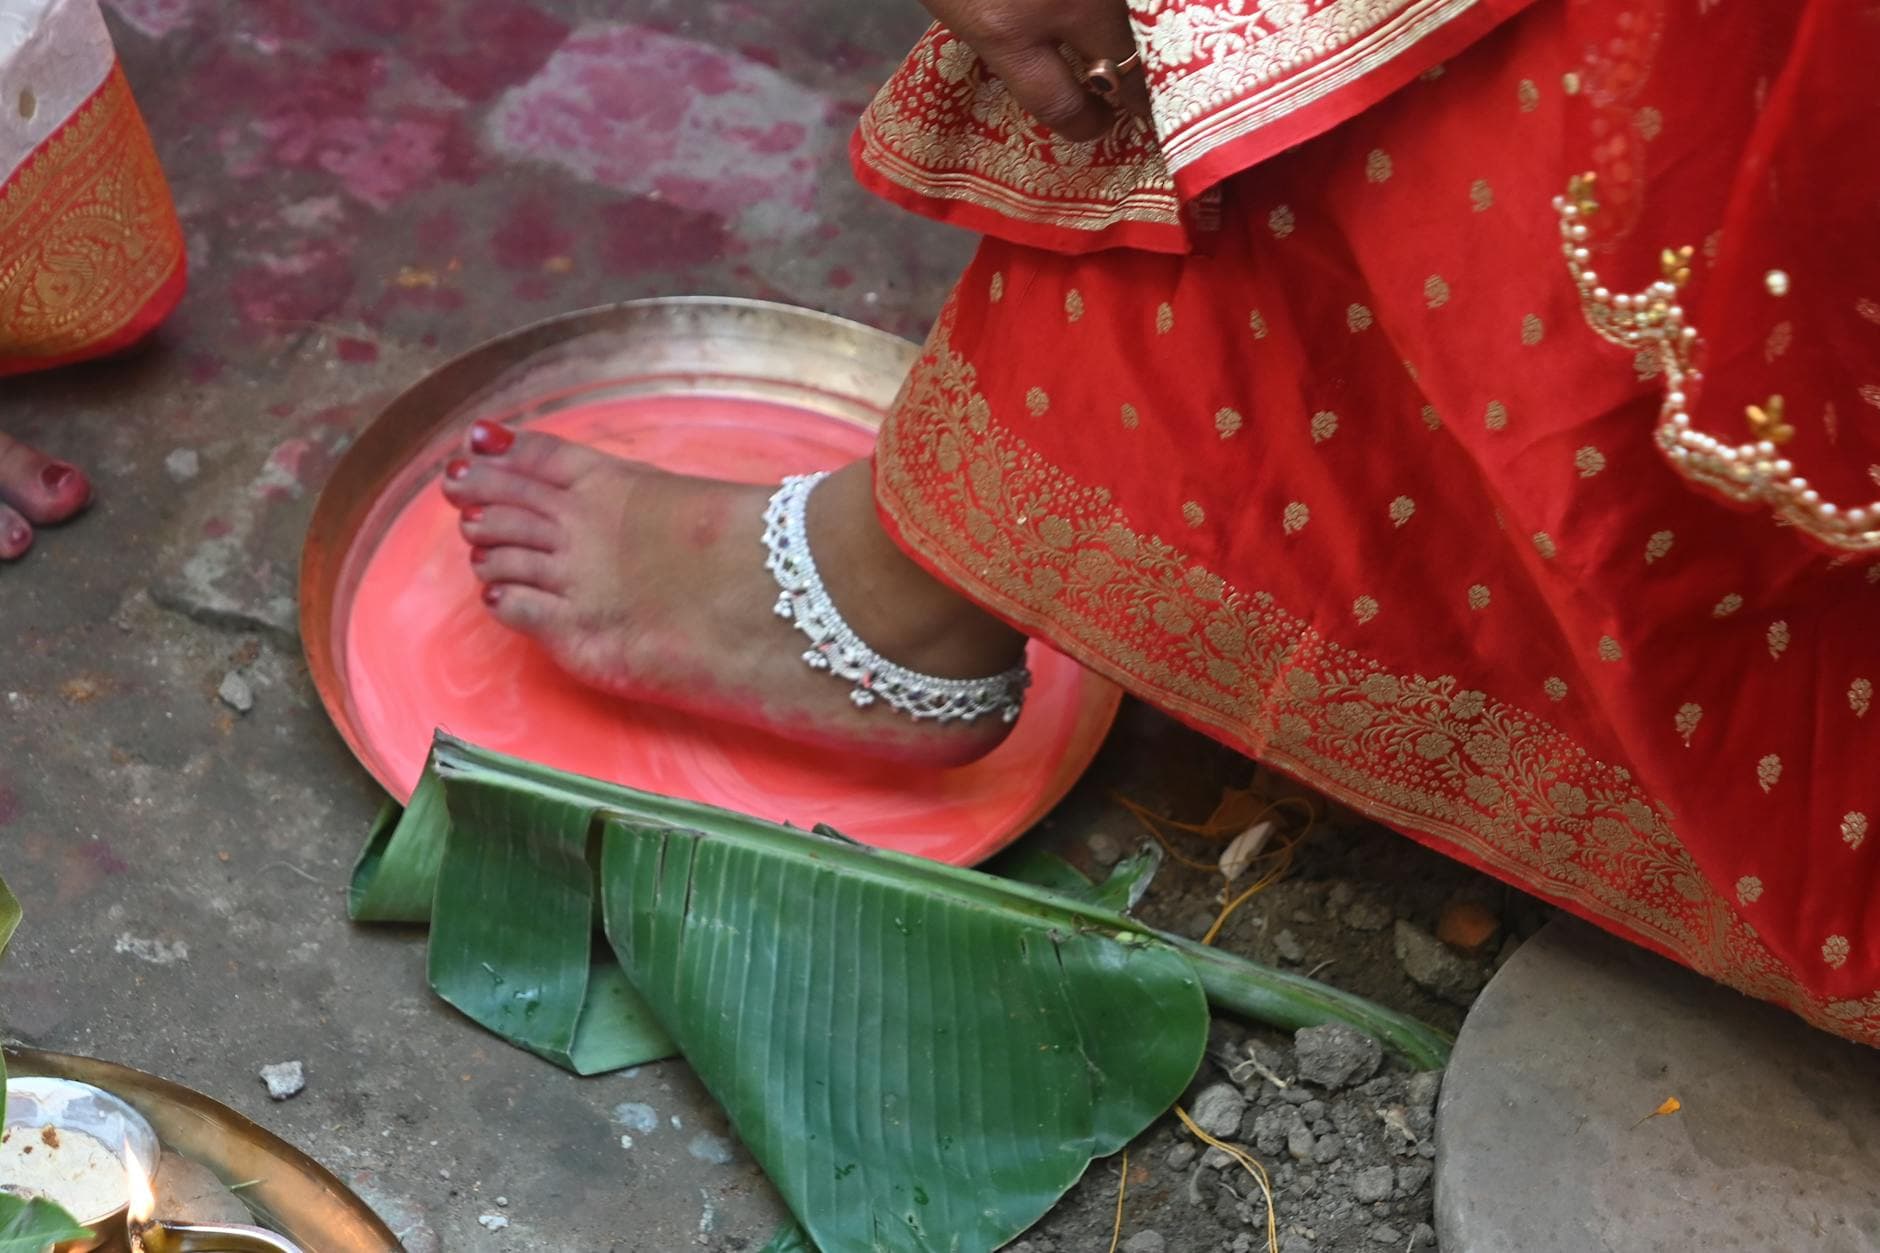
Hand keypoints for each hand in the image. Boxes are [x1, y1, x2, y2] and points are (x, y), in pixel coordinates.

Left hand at [918, 0, 1151, 139]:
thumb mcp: (957, 5)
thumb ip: (1006, 35)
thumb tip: (1062, 60)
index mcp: (1006, 29)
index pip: (1063, 104)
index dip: (1084, 123)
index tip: (1096, 125)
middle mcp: (1061, 0)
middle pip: (1125, 70)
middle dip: (1138, 92)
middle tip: (1144, 100)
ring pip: (1149, 19)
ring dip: (1152, 39)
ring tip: (1153, 53)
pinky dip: (1147, 3)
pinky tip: (1145, 10)